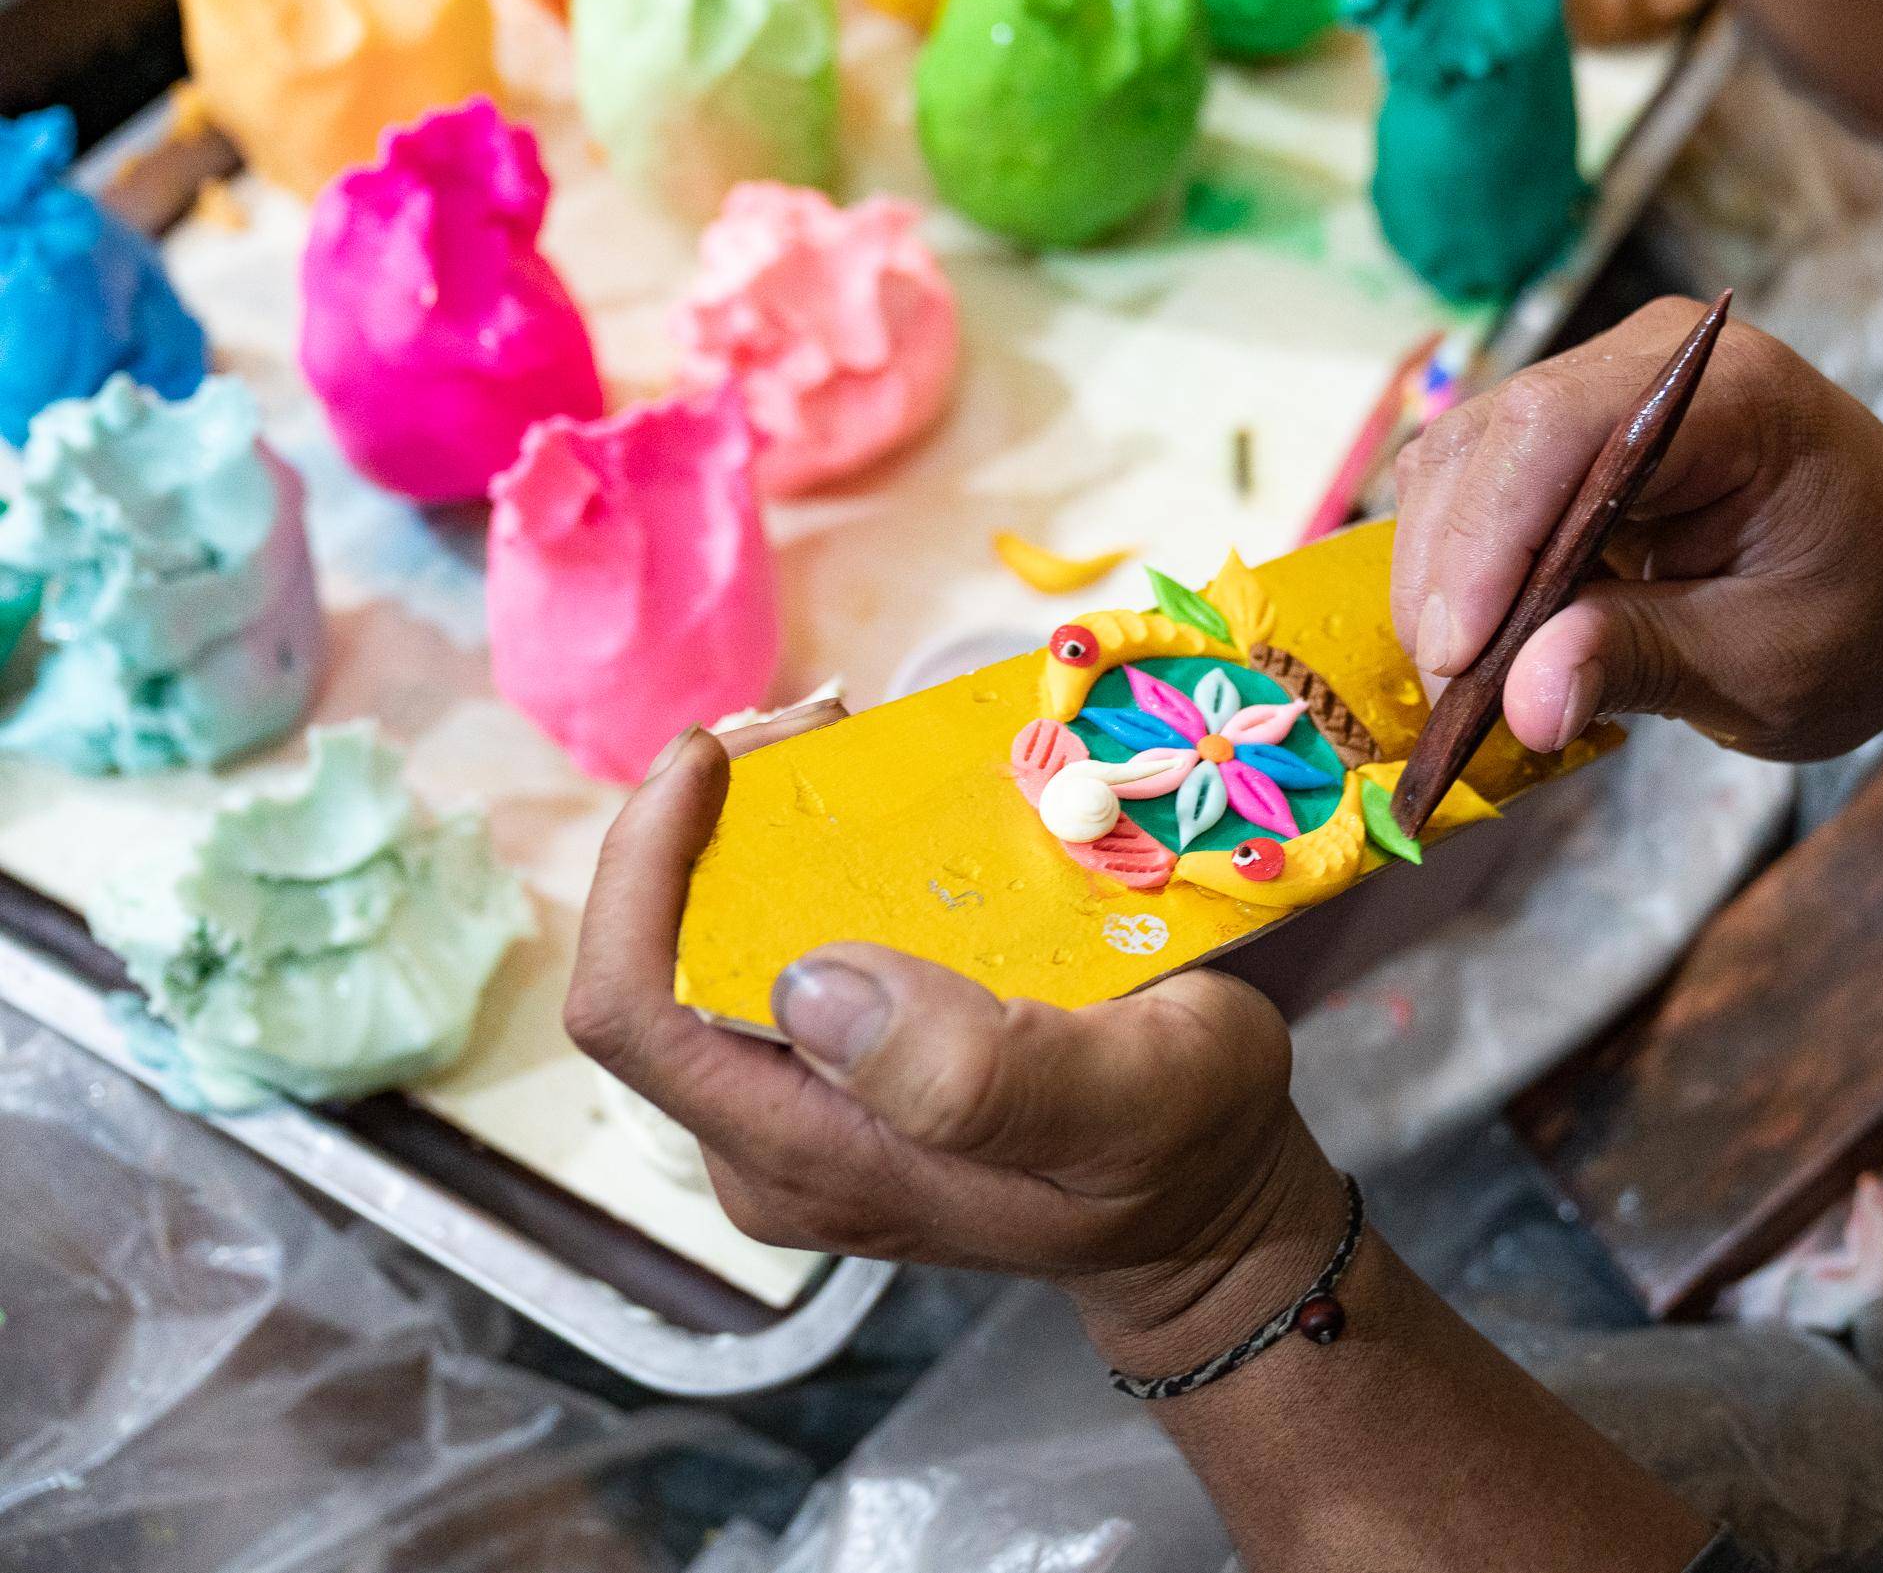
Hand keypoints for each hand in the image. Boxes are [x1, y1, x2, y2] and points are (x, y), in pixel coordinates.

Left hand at [565, 711, 1352, 1369]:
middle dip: (709, 819)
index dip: (641, 869)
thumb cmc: (1184, 1147)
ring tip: (844, 742)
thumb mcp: (1136, 1101)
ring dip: (757, 828)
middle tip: (820, 723)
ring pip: (711, 946)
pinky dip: (804, 860)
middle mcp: (775, 1141)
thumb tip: (809, 988)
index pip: (635, 1011)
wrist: (1205, 1202)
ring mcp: (799, 1111)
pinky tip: (871, 808)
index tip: (715, 756)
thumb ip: (983, 1074)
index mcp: (815, 1156)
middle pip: (661, 960)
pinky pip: (770, 950)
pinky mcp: (834, 1076)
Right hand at [1393, 297, 1882, 758]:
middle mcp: (1657, 358)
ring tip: (1467, 683)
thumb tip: (1522, 703)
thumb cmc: (1869, 612)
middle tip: (1452, 701)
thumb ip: (1645, 663)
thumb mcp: (1772, 664)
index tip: (1459, 659)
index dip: (1488, 541)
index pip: (1562, 430)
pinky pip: (1484, 481)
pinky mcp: (1580, 424)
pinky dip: (1466, 566)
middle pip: (1493, 439)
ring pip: (1466, 458)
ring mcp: (1611, 380)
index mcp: (1732, 395)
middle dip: (1451, 575)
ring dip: (1444, 575)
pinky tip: (1487, 642)